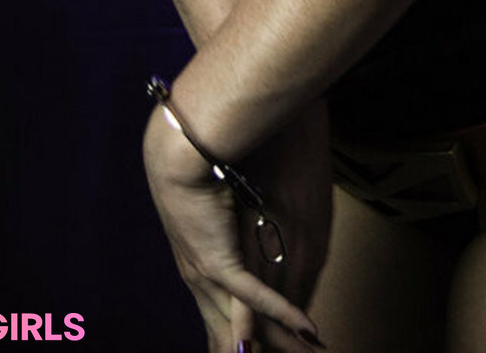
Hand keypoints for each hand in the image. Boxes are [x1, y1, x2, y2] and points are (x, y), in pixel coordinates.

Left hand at [143, 101, 327, 351]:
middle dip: (270, 352)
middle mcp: (202, 284)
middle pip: (240, 337)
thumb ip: (237, 233)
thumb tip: (256, 238)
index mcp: (200, 274)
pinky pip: (254, 298)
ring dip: (286, 343)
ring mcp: (208, 277)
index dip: (249, 345)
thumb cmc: (199, 172)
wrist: (180, 152)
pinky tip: (305, 328)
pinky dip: (283, 313)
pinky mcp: (219, 261)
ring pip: (252, 326)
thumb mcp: (222, 210)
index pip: (224, 326)